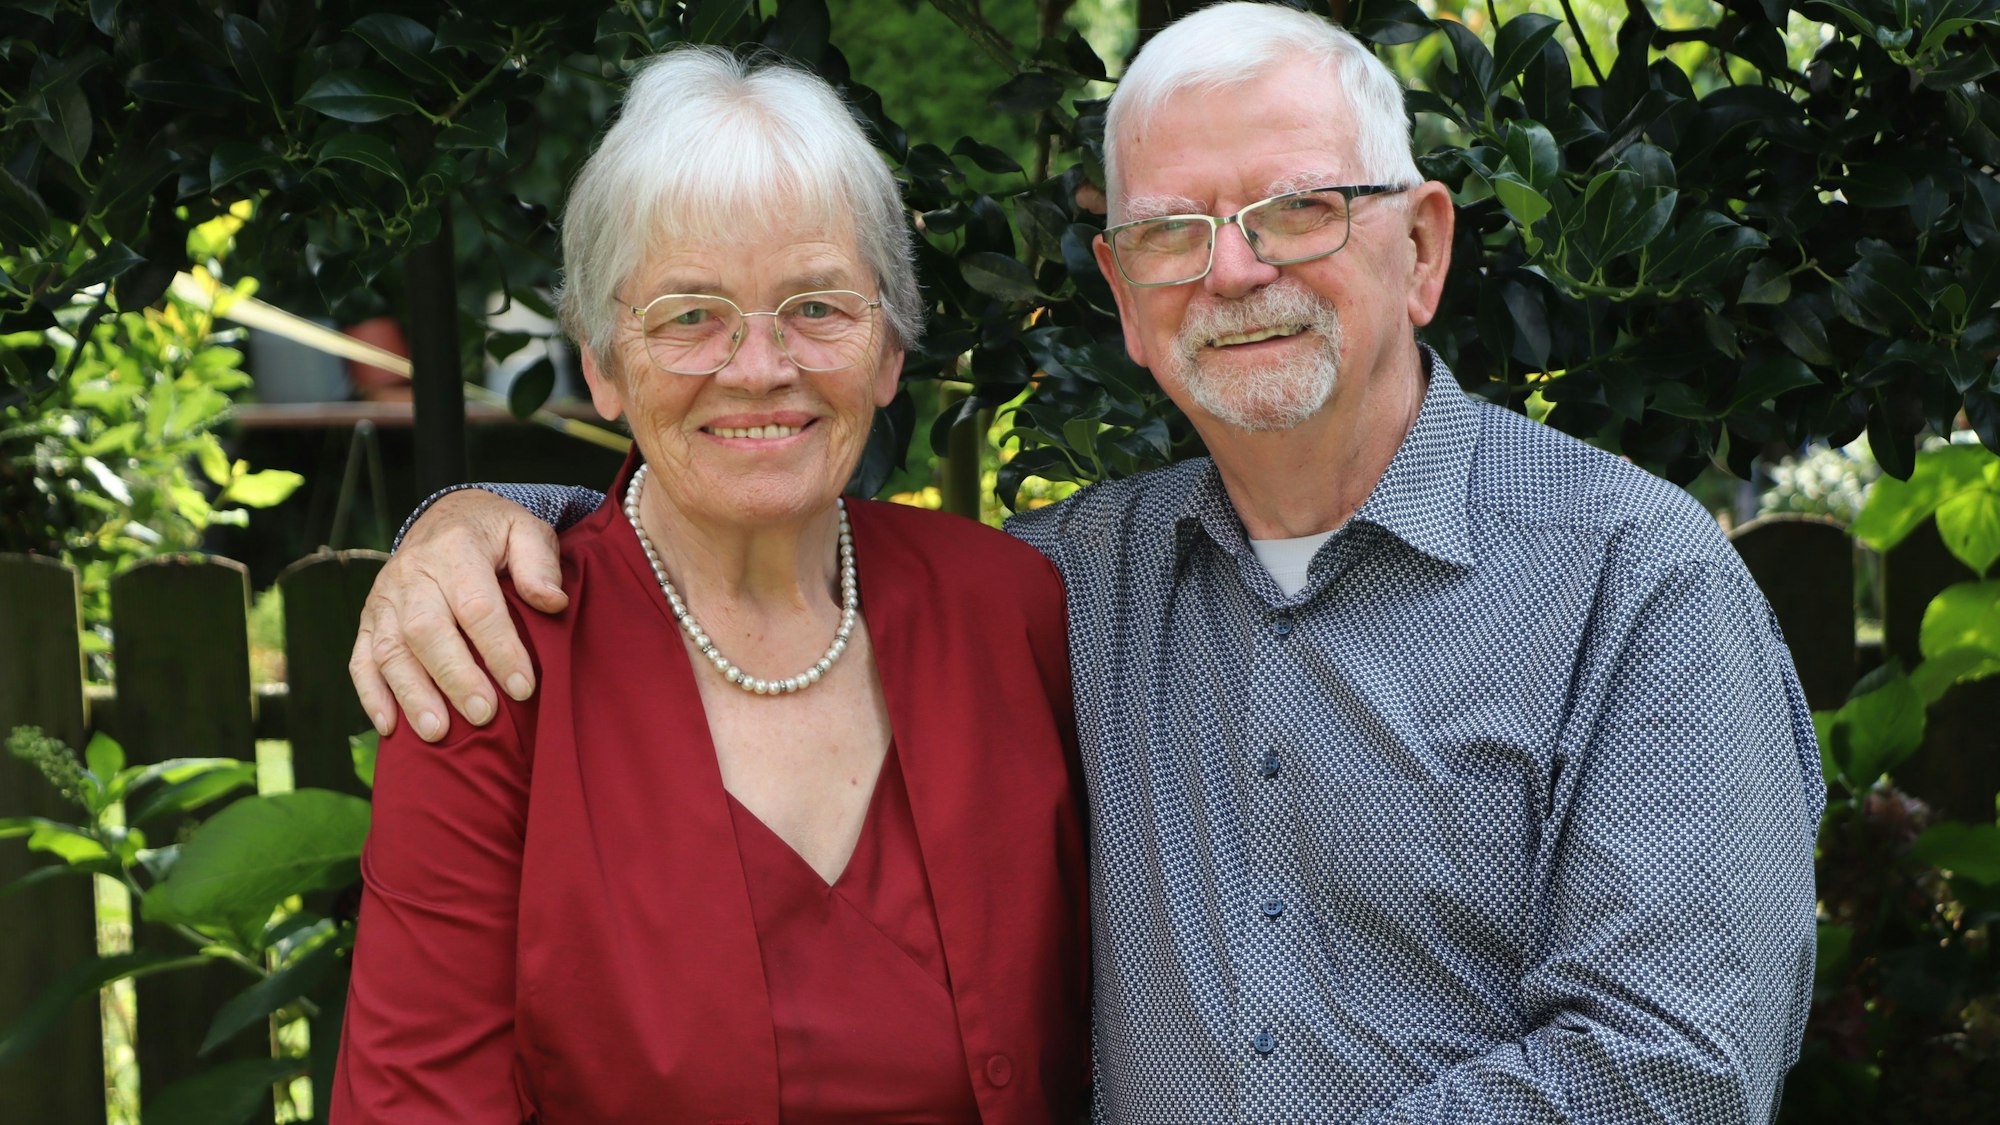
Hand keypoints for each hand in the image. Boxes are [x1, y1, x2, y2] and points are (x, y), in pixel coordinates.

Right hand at [349, 490, 568, 741]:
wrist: (447, 518)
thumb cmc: (496, 534)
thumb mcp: (527, 531)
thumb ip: (539, 564)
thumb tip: (552, 602)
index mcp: (455, 550)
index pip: (477, 606)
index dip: (500, 648)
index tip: (523, 687)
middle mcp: (412, 575)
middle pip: (427, 630)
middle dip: (455, 677)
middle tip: (483, 714)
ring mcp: (385, 599)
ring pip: (391, 649)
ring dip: (412, 693)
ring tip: (438, 732)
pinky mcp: (369, 621)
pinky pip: (361, 659)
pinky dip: (371, 694)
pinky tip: (389, 727)